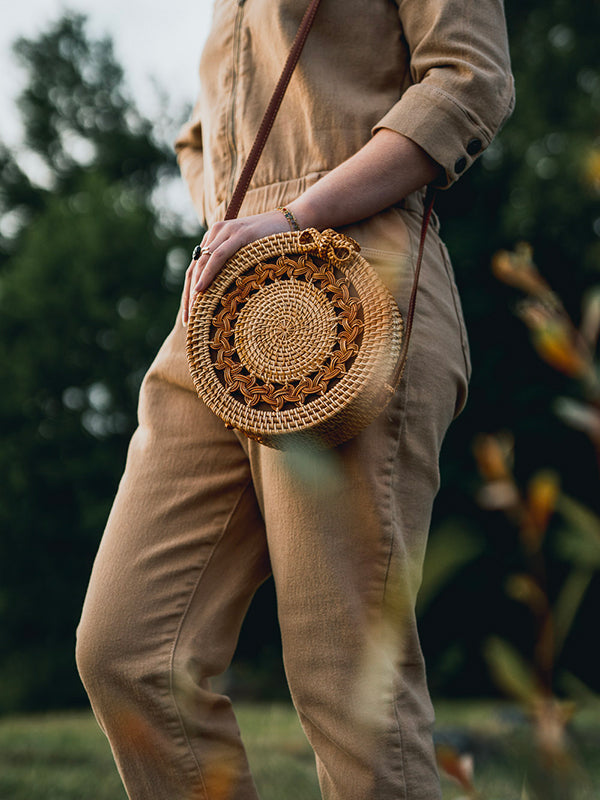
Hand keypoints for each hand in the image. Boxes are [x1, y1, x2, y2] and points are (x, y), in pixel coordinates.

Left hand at [181, 210, 290, 325]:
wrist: (291, 221)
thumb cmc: (272, 244)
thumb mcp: (247, 257)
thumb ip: (233, 268)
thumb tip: (226, 298)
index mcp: (214, 239)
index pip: (195, 268)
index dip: (188, 292)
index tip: (188, 317)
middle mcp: (215, 233)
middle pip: (194, 268)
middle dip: (188, 296)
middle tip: (188, 321)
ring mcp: (226, 232)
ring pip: (202, 263)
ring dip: (195, 288)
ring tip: (192, 310)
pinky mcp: (239, 234)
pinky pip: (218, 256)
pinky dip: (207, 273)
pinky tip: (200, 289)